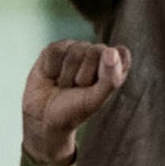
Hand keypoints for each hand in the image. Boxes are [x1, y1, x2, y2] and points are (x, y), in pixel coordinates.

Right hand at [22, 40, 129, 165]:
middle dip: (84, 75)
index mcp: (114, 66)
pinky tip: (52, 76)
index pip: (121, 54)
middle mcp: (97, 53)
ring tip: (64, 85)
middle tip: (77, 89)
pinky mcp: (56, 48)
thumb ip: (110, 79)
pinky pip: (56, 50)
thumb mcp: (95, 100)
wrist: (43, 117)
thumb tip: (111, 51)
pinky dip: (51, 69)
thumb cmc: (73, 110)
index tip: (98, 87)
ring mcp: (76, 49)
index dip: (109, 69)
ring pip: (74, 52)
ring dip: (66, 75)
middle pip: (95, 51)